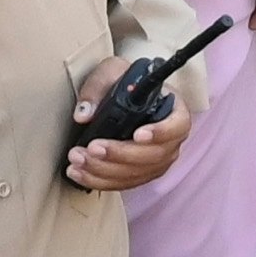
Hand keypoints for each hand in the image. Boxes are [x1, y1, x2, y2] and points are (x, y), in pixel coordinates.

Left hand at [58, 54, 192, 190]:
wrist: (123, 98)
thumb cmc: (125, 83)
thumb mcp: (113, 72)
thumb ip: (98, 86)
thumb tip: (83, 114)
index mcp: (174, 110)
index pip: (178, 125)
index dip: (161, 132)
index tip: (137, 134)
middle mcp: (171, 140)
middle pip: (153, 156)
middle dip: (119, 155)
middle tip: (91, 148)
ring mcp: (157, 160)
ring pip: (136, 173)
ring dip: (104, 170)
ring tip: (77, 159)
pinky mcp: (140, 174)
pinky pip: (123, 184)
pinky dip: (98, 181)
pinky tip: (78, 173)